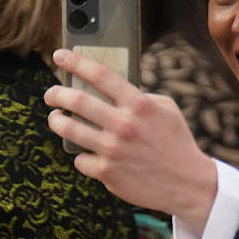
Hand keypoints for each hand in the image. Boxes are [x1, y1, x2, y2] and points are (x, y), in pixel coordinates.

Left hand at [44, 48, 218, 232]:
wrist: (187, 183)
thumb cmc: (177, 142)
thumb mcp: (167, 109)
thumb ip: (140, 97)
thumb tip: (112, 90)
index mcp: (139, 105)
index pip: (100, 75)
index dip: (75, 62)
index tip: (60, 56)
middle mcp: (123, 125)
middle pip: (76, 100)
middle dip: (56, 93)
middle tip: (51, 94)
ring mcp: (113, 150)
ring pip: (68, 129)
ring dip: (56, 121)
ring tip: (56, 119)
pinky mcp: (107, 173)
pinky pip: (80, 160)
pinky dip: (82, 156)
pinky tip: (88, 154)